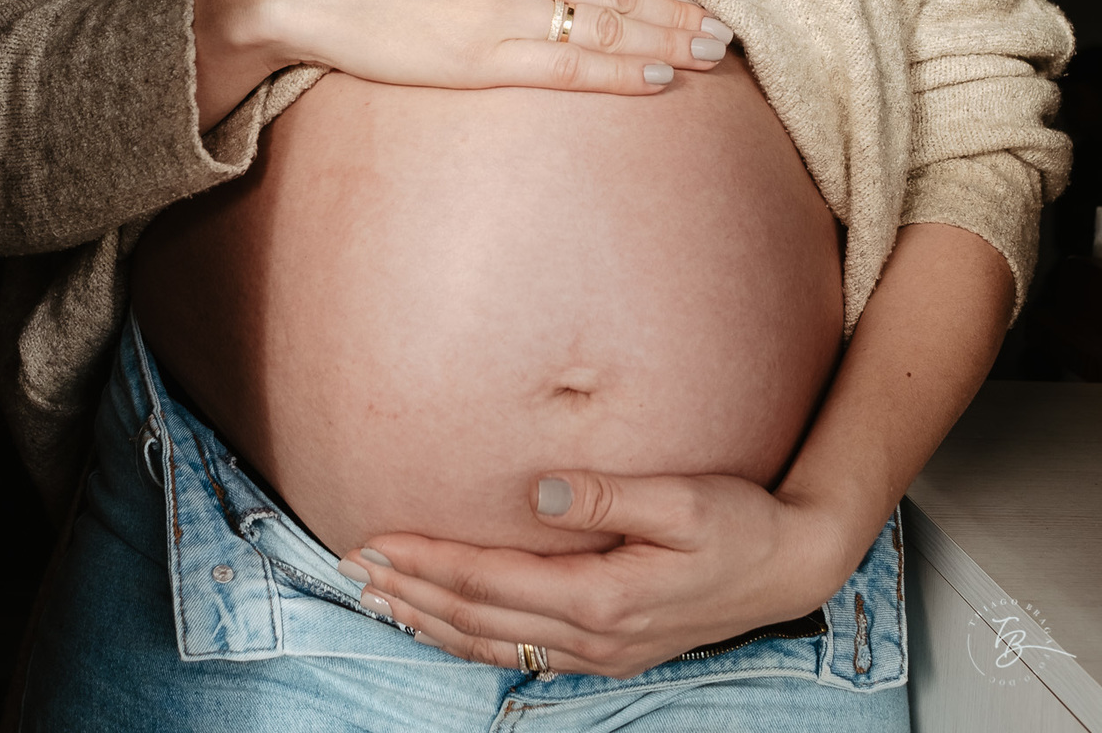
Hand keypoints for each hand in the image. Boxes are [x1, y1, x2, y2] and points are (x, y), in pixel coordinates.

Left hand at [337, 468, 848, 678]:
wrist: (790, 566)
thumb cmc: (739, 521)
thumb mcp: (681, 498)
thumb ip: (606, 494)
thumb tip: (535, 488)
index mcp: (601, 595)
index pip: (488, 581)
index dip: (426, 561)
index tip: (374, 541)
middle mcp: (592, 634)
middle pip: (476, 618)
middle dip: (409, 593)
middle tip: (351, 569)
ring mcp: (600, 651)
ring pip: (491, 644)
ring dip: (429, 621)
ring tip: (378, 599)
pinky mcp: (610, 650)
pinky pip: (519, 652)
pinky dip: (470, 639)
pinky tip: (446, 625)